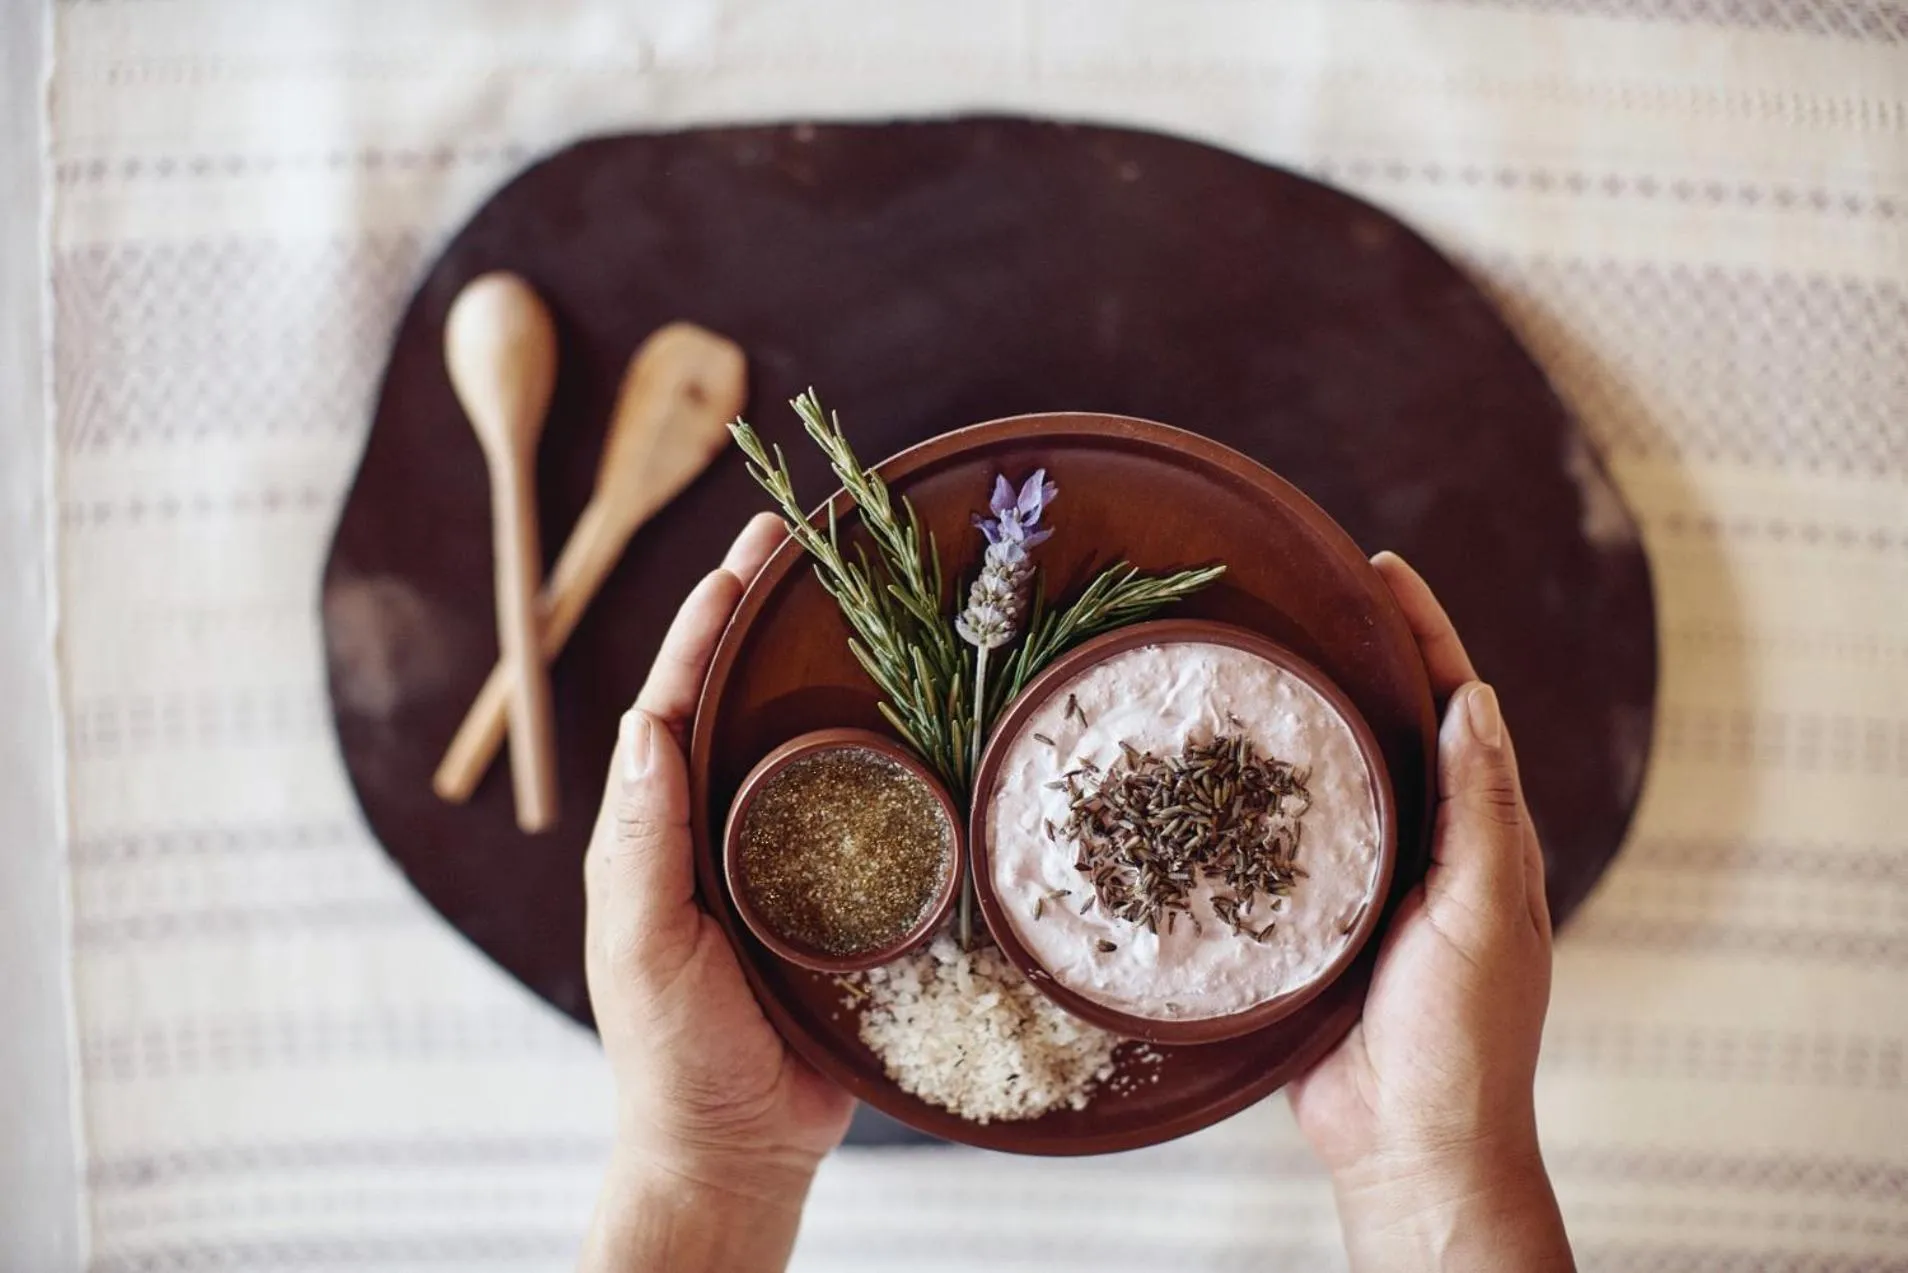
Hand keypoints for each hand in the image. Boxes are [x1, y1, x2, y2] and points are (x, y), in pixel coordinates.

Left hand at [579, 513, 853, 1272]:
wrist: (741, 1149)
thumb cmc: (673, 1055)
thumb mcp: (642, 947)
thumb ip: (641, 844)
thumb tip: (643, 724)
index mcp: (658, 830)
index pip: (676, 706)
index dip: (704, 626)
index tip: (741, 555)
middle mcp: (718, 829)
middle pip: (741, 704)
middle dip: (764, 619)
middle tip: (802, 540)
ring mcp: (783, 859)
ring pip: (807, 745)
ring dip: (831, 671)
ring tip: (872, 600)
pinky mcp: (843, 897)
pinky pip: (866, 812)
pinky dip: (888, 754)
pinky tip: (928, 718)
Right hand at [1287, 553, 1571, 1270]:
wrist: (1407, 1142)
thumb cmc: (1464, 1036)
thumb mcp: (1484, 914)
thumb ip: (1481, 811)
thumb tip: (1474, 699)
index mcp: (1479, 837)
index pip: (1455, 711)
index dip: (1424, 636)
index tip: (1382, 571)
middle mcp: (1421, 848)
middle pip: (1389, 729)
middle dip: (1358, 658)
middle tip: (1304, 597)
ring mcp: (1362, 885)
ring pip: (1330, 781)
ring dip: (1299, 721)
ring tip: (1248, 661)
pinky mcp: (1306, 924)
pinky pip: (1276, 846)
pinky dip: (1251, 801)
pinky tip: (1208, 775)